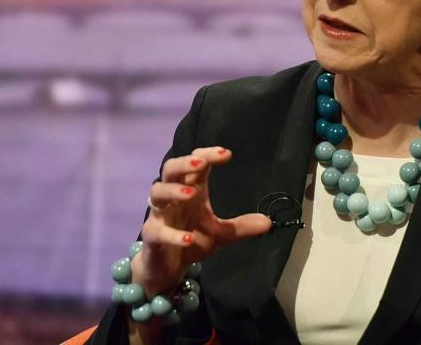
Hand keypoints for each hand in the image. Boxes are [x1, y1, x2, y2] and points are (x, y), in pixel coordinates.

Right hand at [131, 146, 271, 296]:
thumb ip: (241, 227)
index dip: (207, 155)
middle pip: (170, 170)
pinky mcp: (151, 236)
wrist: (168, 267)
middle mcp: (173, 198)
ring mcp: (160, 215)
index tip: (227, 154)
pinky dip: (173, 235)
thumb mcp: (220, 233)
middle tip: (201, 163)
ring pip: (157, 193)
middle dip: (184, 163)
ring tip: (191, 193)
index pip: (195, 164)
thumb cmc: (191, 239)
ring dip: (173, 190)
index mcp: (190, 190)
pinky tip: (188, 239)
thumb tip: (269, 222)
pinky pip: (158, 231)